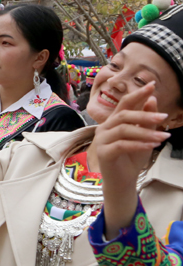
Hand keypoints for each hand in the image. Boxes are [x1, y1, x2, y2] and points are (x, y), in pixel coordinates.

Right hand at [94, 82, 169, 236]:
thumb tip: (152, 100)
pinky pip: (122, 145)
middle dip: (145, 114)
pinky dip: (139, 144)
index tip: (152, 84)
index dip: (138, 94)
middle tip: (163, 116)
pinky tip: (152, 144)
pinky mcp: (104, 153)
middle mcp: (105, 128)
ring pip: (124, 130)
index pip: (125, 103)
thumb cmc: (131, 159)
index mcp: (113, 121)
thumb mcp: (144, 137)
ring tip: (163, 137)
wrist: (122, 181)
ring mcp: (102, 140)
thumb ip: (147, 120)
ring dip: (145, 132)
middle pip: (124, 115)